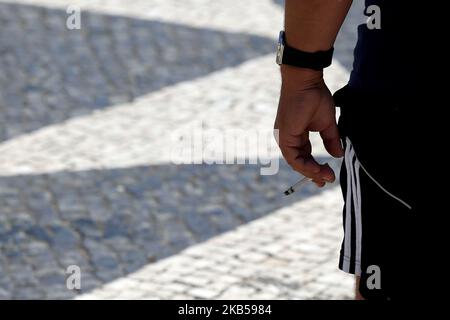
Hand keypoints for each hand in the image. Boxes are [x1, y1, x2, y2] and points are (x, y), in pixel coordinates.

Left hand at [274, 65, 343, 186]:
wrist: (306, 81)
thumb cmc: (315, 96)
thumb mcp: (327, 123)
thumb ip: (331, 139)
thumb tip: (338, 154)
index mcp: (296, 135)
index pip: (304, 156)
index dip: (315, 167)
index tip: (327, 175)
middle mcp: (288, 138)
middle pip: (299, 162)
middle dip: (313, 174)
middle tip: (326, 181)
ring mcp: (284, 138)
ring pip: (296, 162)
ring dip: (310, 172)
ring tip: (325, 177)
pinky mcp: (284, 136)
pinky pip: (293, 157)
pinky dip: (305, 166)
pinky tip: (317, 170)